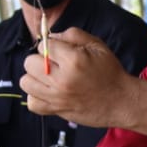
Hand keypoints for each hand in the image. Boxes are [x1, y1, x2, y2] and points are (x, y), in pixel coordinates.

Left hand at [20, 28, 136, 126]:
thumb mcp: (97, 45)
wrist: (121, 101)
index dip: (51, 46)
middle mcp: (62, 79)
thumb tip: (50, 36)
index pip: (43, 45)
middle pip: (29, 62)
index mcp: (73, 60)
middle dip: (40, 60)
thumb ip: (72, 35)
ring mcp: (57, 97)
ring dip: (35, 77)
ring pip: (25, 82)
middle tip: (54, 64)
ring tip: (49, 78)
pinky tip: (48, 91)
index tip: (60, 51)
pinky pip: (32, 103)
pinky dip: (36, 96)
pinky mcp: (56, 111)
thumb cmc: (109, 72)